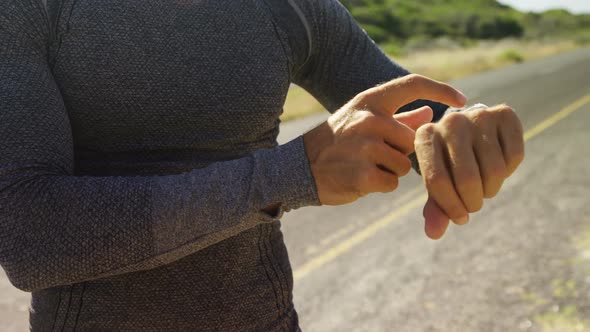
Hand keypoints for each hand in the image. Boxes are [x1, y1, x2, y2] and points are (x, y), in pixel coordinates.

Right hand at [303, 74, 466, 204]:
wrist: (299, 168)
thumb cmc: (336, 143)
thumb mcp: (362, 121)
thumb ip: (398, 117)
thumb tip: (429, 112)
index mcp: (369, 101)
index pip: (412, 84)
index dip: (441, 90)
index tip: (462, 101)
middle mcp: (368, 119)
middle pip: (413, 138)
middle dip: (403, 152)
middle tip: (378, 156)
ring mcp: (364, 147)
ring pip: (404, 164)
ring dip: (391, 171)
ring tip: (366, 167)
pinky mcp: (362, 174)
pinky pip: (391, 183)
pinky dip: (381, 186)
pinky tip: (361, 180)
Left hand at [415, 104, 524, 238]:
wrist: (469, 128)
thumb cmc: (448, 160)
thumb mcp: (437, 180)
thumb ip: (436, 206)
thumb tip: (434, 233)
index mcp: (425, 136)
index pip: (437, 181)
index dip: (451, 207)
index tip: (459, 217)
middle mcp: (450, 122)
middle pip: (468, 179)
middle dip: (473, 202)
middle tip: (473, 203)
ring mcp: (478, 115)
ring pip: (495, 171)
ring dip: (491, 189)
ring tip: (483, 185)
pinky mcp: (505, 114)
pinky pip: (514, 157)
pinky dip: (510, 171)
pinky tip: (498, 165)